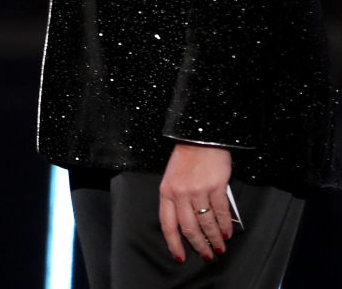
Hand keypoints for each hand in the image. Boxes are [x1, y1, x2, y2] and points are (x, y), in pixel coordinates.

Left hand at [159, 143, 233, 262]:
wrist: (199, 137)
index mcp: (166, 191)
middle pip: (189, 228)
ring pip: (206, 224)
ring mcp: (198, 190)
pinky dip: (225, 226)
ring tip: (219, 248)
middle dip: (198, 245)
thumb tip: (188, 225)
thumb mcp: (173, 178)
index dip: (173, 243)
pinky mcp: (216, 187)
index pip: (167, 224)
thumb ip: (177, 199)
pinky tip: (227, 233)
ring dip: (214, 239)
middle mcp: (180, 193)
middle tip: (207, 255)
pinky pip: (221, 213)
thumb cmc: (185, 159)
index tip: (180, 256)